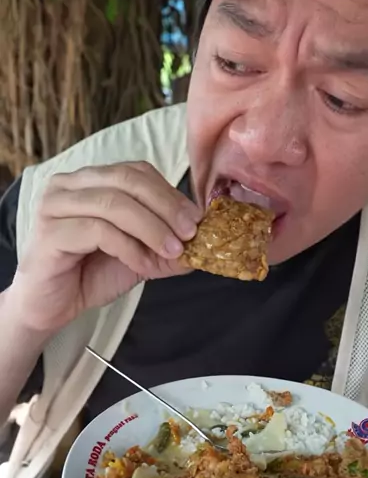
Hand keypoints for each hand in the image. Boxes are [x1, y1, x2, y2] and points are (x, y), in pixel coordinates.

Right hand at [9, 161, 201, 335]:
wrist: (51, 306)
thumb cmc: (90, 273)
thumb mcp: (141, 254)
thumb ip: (169, 244)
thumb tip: (208, 238)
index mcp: (90, 179)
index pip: (137, 171)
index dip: (170, 193)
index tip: (196, 219)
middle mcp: (68, 184)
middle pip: (127, 180)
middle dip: (166, 207)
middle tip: (190, 232)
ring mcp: (55, 206)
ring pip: (114, 203)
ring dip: (151, 228)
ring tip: (172, 250)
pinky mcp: (50, 233)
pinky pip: (98, 231)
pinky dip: (128, 247)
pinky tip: (142, 264)